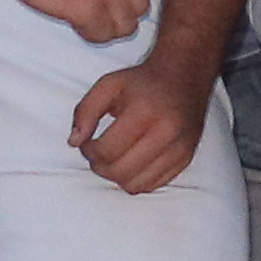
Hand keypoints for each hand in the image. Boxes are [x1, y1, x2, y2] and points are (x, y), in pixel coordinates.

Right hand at [0, 0, 155, 44]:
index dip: (128, 1)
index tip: (111, 4)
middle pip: (140, 10)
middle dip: (121, 17)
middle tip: (100, 17)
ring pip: (125, 27)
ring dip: (107, 29)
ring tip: (88, 22)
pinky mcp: (88, 9)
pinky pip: (102, 36)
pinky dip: (91, 35)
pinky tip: (76, 24)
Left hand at [66, 54, 208, 197]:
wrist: (185, 74)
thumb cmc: (143, 81)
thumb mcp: (107, 86)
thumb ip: (84, 111)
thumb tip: (74, 142)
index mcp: (145, 112)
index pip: (106, 151)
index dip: (88, 151)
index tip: (88, 142)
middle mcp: (167, 132)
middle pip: (120, 171)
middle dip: (100, 166)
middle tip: (99, 152)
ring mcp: (179, 147)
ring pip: (136, 184)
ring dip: (117, 176)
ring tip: (115, 158)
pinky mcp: (186, 157)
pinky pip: (153, 185)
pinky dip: (137, 179)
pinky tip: (132, 162)